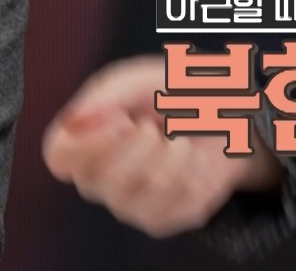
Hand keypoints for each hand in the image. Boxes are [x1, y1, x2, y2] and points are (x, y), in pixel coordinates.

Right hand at [42, 54, 285, 237]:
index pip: (60, 155)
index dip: (88, 140)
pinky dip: (189, 171)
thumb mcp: (146, 78)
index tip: (123, 120)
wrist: (236, 116)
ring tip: (179, 140)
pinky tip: (192, 159)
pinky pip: (168, 204)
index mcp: (86, 142)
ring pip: (133, 194)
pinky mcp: (163, 218)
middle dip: (137, 146)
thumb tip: (76, 119)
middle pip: (95, 179)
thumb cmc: (183, 95)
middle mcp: (100, 179)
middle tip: (157, 128)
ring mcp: (130, 203)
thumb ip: (109, 91)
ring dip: (167, 157)